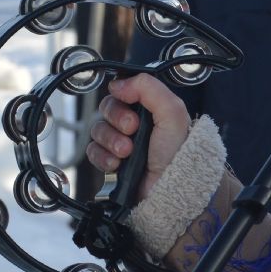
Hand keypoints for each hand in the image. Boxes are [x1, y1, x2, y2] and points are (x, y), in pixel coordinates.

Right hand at [86, 73, 191, 201]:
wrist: (171, 188)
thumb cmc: (178, 154)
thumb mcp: (172, 112)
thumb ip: (149, 88)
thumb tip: (119, 83)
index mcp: (150, 109)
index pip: (122, 92)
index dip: (122, 99)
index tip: (131, 108)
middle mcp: (135, 124)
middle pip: (107, 109)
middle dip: (117, 121)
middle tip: (132, 131)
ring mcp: (121, 143)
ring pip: (98, 130)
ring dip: (111, 141)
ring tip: (127, 152)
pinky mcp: (111, 162)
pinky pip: (92, 152)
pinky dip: (103, 157)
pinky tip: (117, 164)